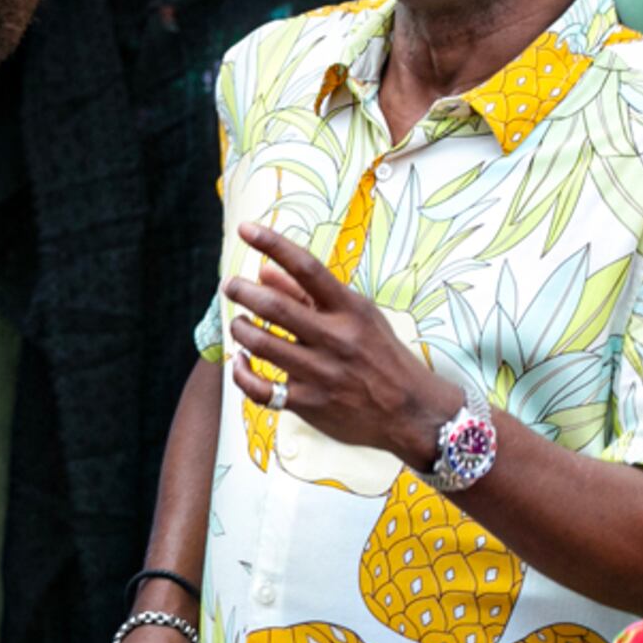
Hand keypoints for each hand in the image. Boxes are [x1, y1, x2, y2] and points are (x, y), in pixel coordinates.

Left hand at [220, 222, 458, 465]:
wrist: (412, 412)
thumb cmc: (382, 356)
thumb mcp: (358, 317)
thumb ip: (308, 295)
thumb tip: (264, 269)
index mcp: (350, 309)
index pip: (307, 268)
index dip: (273, 244)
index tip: (246, 229)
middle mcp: (336, 338)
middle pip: (276, 308)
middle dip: (243, 292)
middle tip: (230, 286)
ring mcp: (322, 373)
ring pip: (262, 345)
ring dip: (241, 329)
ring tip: (239, 323)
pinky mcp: (310, 404)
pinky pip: (262, 389)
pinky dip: (242, 373)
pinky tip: (241, 362)